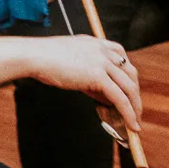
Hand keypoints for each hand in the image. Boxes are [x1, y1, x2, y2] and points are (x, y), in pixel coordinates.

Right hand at [26, 36, 143, 133]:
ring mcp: (102, 62)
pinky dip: (128, 113)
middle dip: (135, 92)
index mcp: (95, 43)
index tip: (126, 86)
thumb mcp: (70, 60)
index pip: (121, 55)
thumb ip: (88, 73)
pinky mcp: (98, 76)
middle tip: (134, 108)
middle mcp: (102, 50)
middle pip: (130, 72)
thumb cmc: (43, 58)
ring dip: (135, 106)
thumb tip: (101, 93)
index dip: (127, 72)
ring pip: (129, 87)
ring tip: (135, 122)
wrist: (33, 56)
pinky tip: (131, 124)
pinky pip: (120, 98)